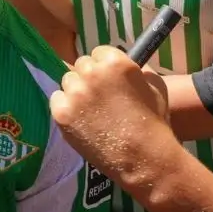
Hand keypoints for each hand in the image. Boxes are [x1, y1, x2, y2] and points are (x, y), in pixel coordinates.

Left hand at [50, 46, 171, 174]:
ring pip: (68, 82)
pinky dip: (66, 108)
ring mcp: (74, 92)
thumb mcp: (155, 86)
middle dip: (90, 78)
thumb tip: (123, 62)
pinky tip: (82, 121)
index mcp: (115, 62)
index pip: (98, 53)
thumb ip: (136, 70)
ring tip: (93, 112)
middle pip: (81, 66)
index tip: (109, 80)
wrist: (146, 158)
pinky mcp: (61, 111)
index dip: (105, 67)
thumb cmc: (155, 123)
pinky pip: (57, 100)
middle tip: (101, 98)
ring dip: (77, 92)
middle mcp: (91, 73)